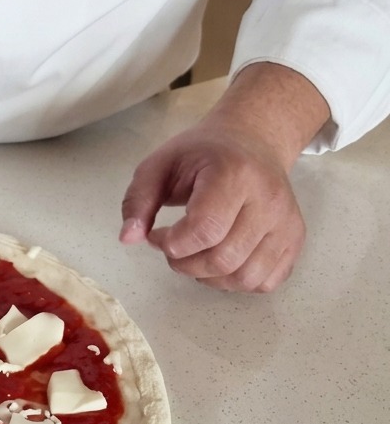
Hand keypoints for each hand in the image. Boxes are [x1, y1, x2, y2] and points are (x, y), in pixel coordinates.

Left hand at [119, 125, 304, 291]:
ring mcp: (287, 222)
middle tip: (172, 247)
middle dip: (185, 264)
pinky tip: (220, 261)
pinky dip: (236, 282)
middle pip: (224, 259)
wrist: (252, 141)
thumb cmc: (202, 154)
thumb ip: (138, 200)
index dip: (172, 243)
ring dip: (209, 277)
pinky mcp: (295, 240)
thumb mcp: (159, 164)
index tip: (157, 234)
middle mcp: (269, 200)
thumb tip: (128, 238)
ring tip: (194, 255)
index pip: (205, 229)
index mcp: (234, 174)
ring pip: (246, 277)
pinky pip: (266, 281)